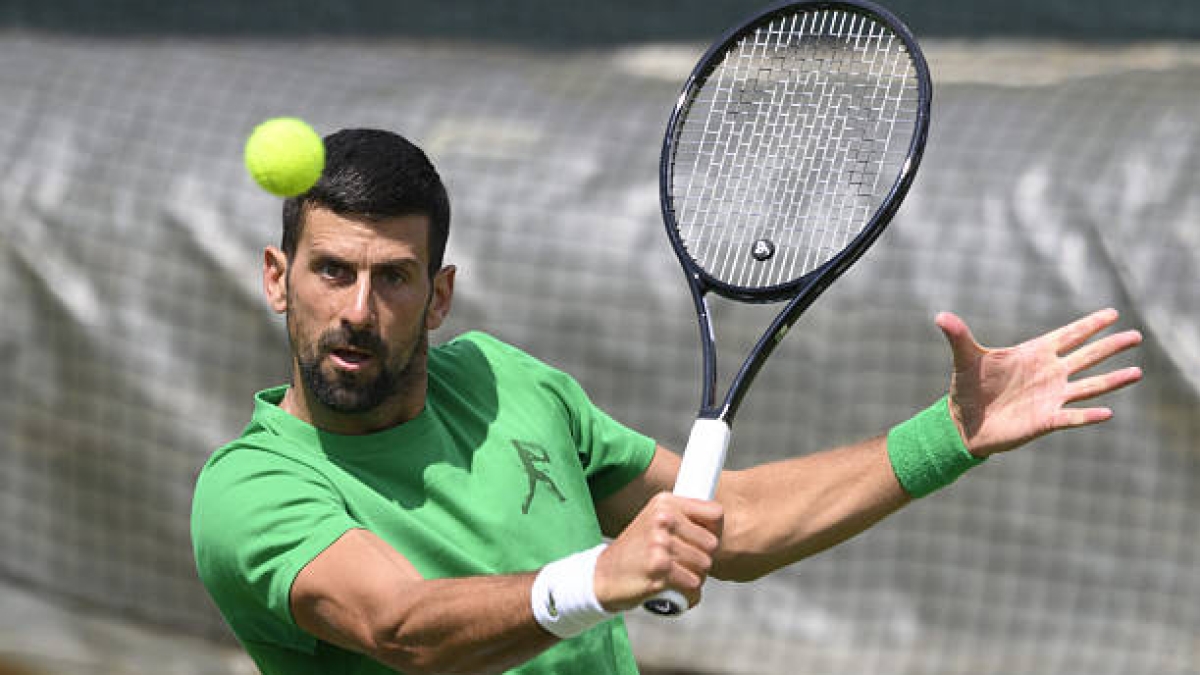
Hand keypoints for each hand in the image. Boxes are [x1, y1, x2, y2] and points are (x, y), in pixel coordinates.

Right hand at [592, 493, 722, 611]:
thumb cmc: (635, 552)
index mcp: (665, 502)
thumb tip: (718, 529)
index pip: (715, 513)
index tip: (698, 544)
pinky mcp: (660, 567)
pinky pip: (693, 585)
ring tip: (673, 578)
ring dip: (694, 579)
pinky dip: (686, 595)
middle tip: (680, 565)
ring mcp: (660, 542)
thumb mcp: (654, 523)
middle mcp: (663, 518)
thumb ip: (683, 520)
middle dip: (701, 560)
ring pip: (704, 566)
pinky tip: (671, 592)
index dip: (713, 533)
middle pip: (712, 544)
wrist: (602, 576)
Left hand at [937, 308, 1142, 457]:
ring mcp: (1050, 396)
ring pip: (1088, 386)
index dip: (1089, 325)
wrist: (963, 422)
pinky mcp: (1045, 419)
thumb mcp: (965, 359)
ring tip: (1137, 372)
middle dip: (1110, 346)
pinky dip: (1088, 415)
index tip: (1113, 313)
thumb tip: (940, 315)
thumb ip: (958, 336)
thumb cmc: (968, 387)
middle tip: (1137, 335)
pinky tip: (1107, 412)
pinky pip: (1072, 416)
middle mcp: (1048, 373)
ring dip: (1112, 380)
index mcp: (1033, 354)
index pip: (1068, 335)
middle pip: (1086, 356)